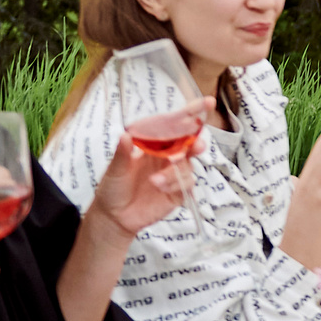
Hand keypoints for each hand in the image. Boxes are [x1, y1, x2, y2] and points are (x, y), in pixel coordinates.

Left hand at [84, 102, 207, 240]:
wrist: (114, 217)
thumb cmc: (113, 188)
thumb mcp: (115, 169)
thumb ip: (123, 154)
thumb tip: (125, 135)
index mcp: (155, 145)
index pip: (176, 125)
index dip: (192, 113)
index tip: (207, 103)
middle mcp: (168, 157)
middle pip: (191, 144)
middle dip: (197, 143)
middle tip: (196, 146)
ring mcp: (174, 174)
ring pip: (188, 166)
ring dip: (175, 172)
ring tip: (155, 181)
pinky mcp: (178, 192)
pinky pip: (187, 184)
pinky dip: (175, 184)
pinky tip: (160, 188)